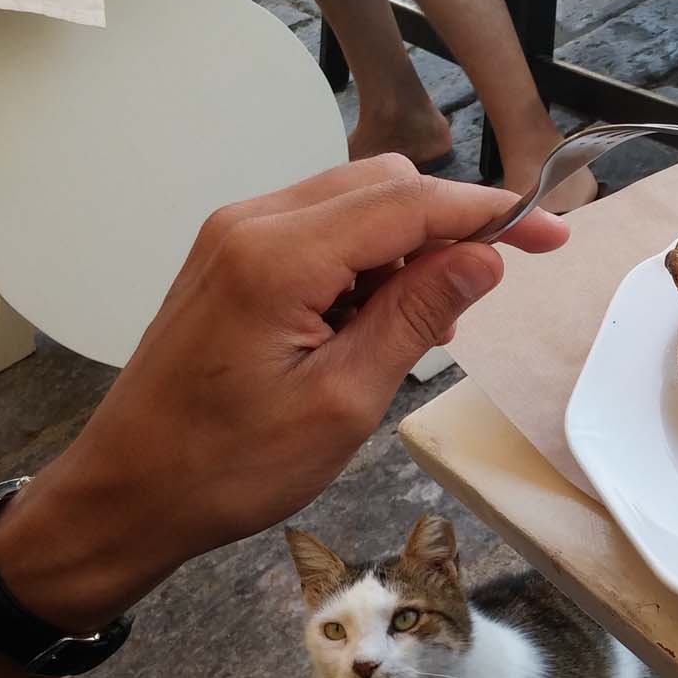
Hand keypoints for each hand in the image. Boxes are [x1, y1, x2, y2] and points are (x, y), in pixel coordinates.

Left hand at [0, 156, 566, 627]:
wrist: (126, 493)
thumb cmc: (228, 467)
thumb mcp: (344, 402)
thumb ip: (416, 316)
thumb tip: (484, 258)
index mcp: (278, 257)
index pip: (409, 203)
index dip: (488, 214)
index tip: (551, 234)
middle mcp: (252, 223)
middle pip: (383, 184)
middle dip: (447, 226)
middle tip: (481, 297)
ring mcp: (235, 235)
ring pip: (354, 201)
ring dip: (405, 246)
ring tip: (416, 328)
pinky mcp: (230, 256)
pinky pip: (319, 229)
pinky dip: (364, 259)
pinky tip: (372, 320)